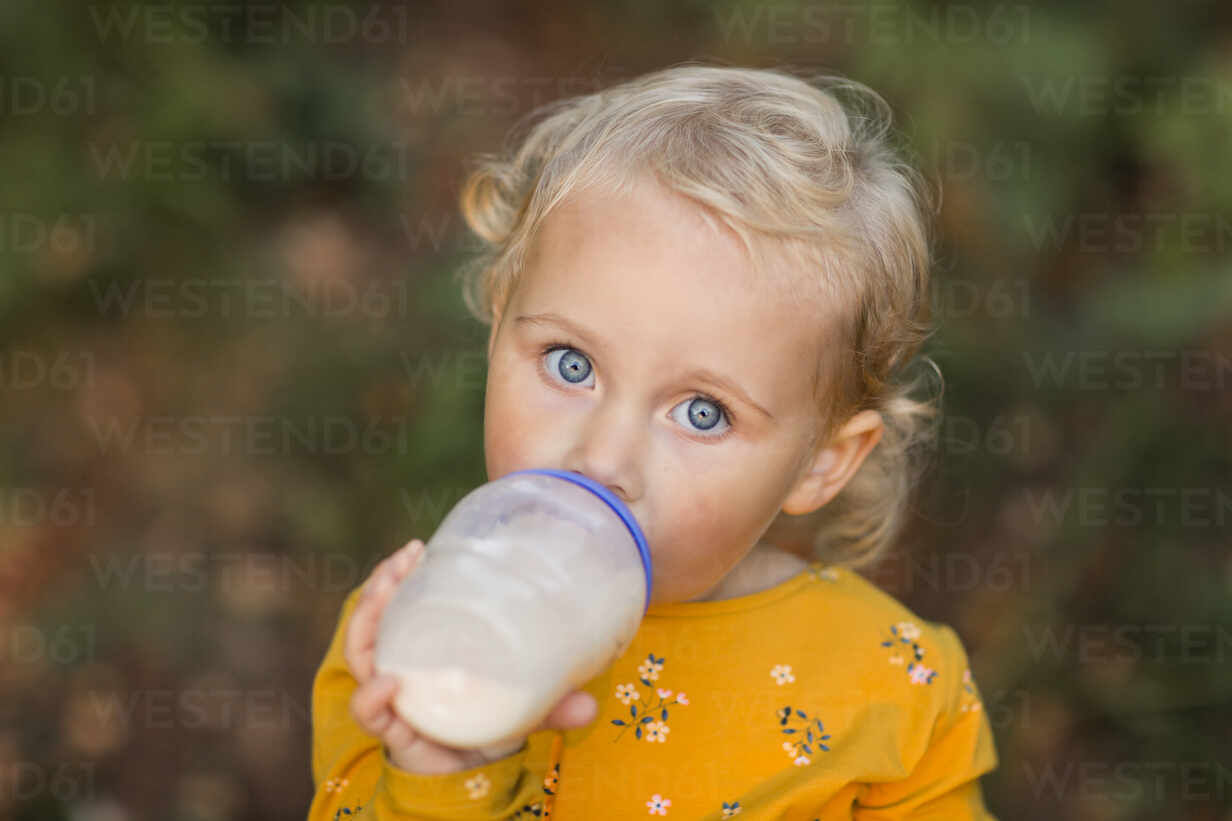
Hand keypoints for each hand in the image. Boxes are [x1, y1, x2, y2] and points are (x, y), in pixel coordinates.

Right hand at [344, 538, 599, 774]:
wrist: (469, 778)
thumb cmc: (487, 727)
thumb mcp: (522, 706)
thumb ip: (554, 705)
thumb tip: (593, 706)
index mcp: (426, 648)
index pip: (402, 603)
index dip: (400, 574)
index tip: (417, 547)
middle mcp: (402, 666)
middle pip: (375, 618)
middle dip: (381, 585)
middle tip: (402, 559)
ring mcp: (393, 696)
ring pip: (362, 652)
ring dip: (366, 619)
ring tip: (383, 591)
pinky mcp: (391, 730)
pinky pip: (368, 712)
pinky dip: (371, 697)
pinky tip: (387, 682)